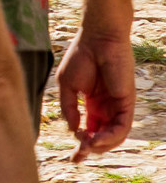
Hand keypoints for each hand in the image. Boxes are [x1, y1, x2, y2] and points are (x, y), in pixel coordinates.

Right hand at [56, 26, 134, 158]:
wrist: (97, 37)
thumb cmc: (81, 55)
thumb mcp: (66, 84)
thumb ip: (68, 108)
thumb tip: (73, 130)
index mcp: (92, 103)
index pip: (90, 130)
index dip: (81, 144)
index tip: (73, 157)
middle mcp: (106, 108)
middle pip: (102, 137)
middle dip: (90, 149)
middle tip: (78, 156)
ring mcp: (117, 106)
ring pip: (113, 137)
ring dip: (100, 145)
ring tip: (86, 144)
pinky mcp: (127, 103)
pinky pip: (122, 128)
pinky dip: (110, 137)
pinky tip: (96, 138)